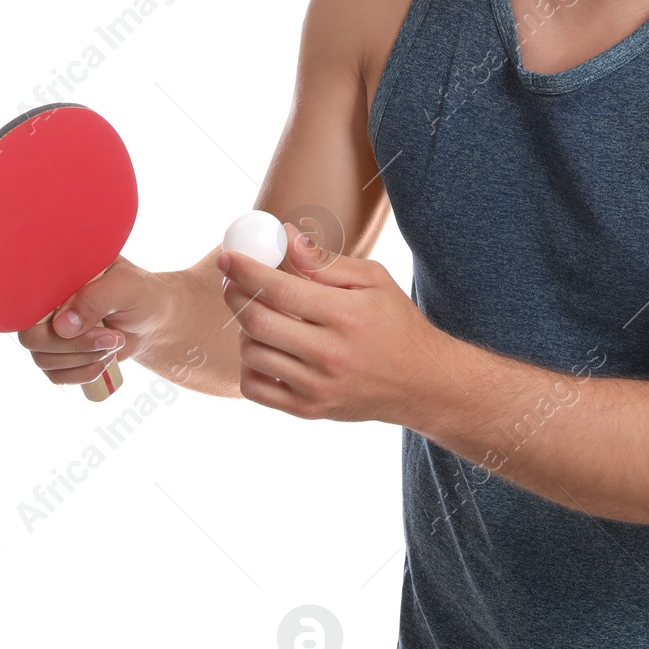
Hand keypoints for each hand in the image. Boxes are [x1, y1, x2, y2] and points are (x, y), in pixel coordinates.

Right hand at [0, 255, 173, 388]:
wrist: (158, 321)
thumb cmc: (141, 293)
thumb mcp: (126, 286)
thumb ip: (94, 299)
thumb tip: (61, 326)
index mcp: (54, 279)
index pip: (11, 286)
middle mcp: (45, 305)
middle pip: (28, 335)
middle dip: (70, 344)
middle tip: (109, 336)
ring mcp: (50, 333)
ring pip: (41, 358)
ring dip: (82, 358)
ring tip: (115, 342)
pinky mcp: (59, 357)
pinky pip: (54, 376)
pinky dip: (82, 373)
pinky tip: (104, 360)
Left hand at [217, 222, 445, 422]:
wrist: (421, 383)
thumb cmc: (397, 324)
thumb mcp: (374, 281)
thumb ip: (326, 262)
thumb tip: (286, 238)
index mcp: (346, 315)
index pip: (280, 289)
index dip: (246, 270)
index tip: (227, 257)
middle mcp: (329, 354)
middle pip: (257, 322)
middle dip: (235, 294)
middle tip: (233, 280)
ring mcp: (316, 387)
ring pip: (252, 354)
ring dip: (245, 329)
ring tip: (258, 315)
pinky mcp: (309, 410)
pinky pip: (255, 389)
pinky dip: (249, 365)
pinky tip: (265, 348)